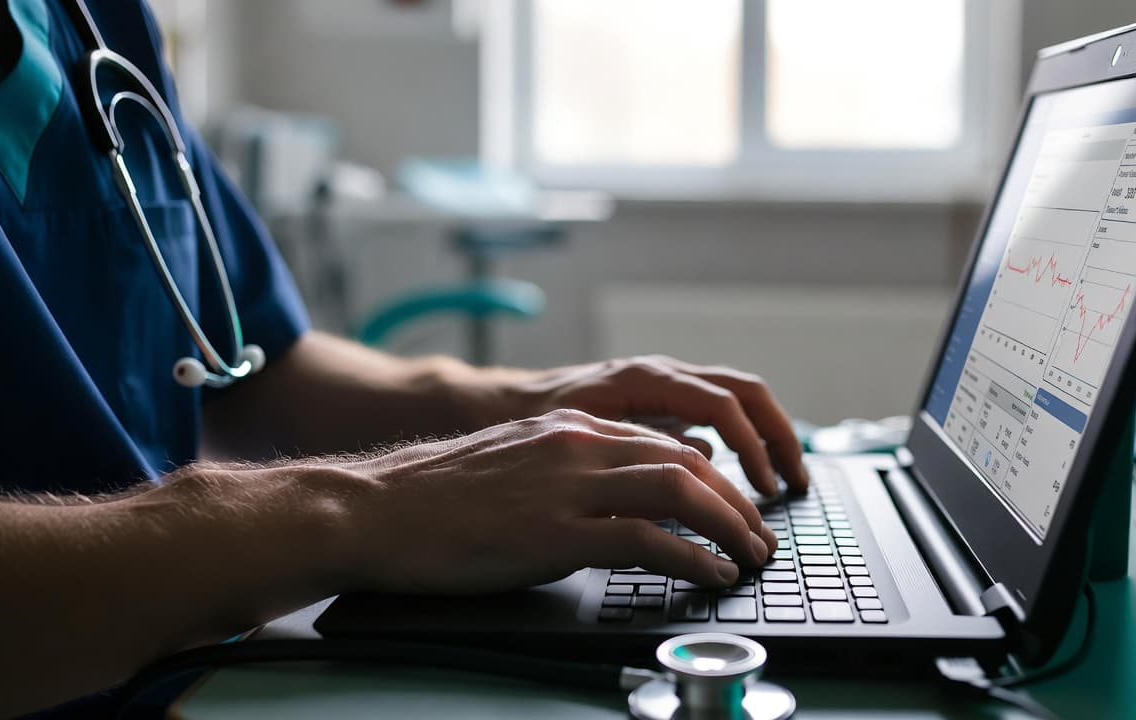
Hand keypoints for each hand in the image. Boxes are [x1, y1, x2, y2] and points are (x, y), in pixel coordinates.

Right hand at [335, 409, 777, 594]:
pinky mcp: (555, 530)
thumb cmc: (437, 497)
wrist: (376, 508)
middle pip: (686, 462)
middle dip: (736, 502)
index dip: (716, 478)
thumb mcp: (517, 466)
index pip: (667, 442)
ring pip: (679, 490)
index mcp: (571, 428)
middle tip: (759, 537)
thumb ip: (571, 470)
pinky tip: (711, 576)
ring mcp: (568, 484)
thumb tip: (618, 498)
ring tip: (750, 556)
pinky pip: (647, 540)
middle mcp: (578, 444)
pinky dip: (692, 559)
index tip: (737, 507)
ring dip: (728, 526)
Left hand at [505, 356, 808, 495]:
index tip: (763, 490)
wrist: (499, 401)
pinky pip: (714, 409)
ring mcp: (662, 382)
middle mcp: (661, 372)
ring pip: (735, 396)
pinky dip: (740, 437)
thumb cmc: (534, 420)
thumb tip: (698, 465)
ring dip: (765, 435)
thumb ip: (638, 451)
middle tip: (795, 482)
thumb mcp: (582, 441)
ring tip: (782, 480)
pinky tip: (743, 474)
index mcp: (646, 378)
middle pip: (744, 391)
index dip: (751, 447)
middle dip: (777, 435)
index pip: (722, 405)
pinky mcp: (658, 399)